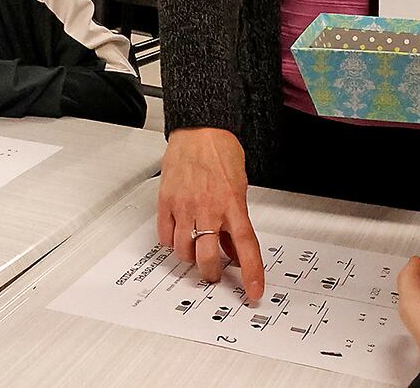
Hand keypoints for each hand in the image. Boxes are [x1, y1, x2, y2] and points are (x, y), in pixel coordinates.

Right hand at [157, 128, 265, 300]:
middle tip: (215, 271)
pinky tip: (179, 235)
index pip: (246, 246)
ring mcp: (185, 206)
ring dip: (191, 258)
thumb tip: (234, 248)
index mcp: (233, 204)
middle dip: (212, 272)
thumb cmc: (221, 151)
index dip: (251, 273)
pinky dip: (172, 242)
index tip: (253, 291)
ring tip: (196, 250)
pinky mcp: (166, 202)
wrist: (200, 128)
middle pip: (208, 258)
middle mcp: (209, 208)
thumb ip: (237, 220)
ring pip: (184, 251)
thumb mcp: (240, 186)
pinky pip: (165, 236)